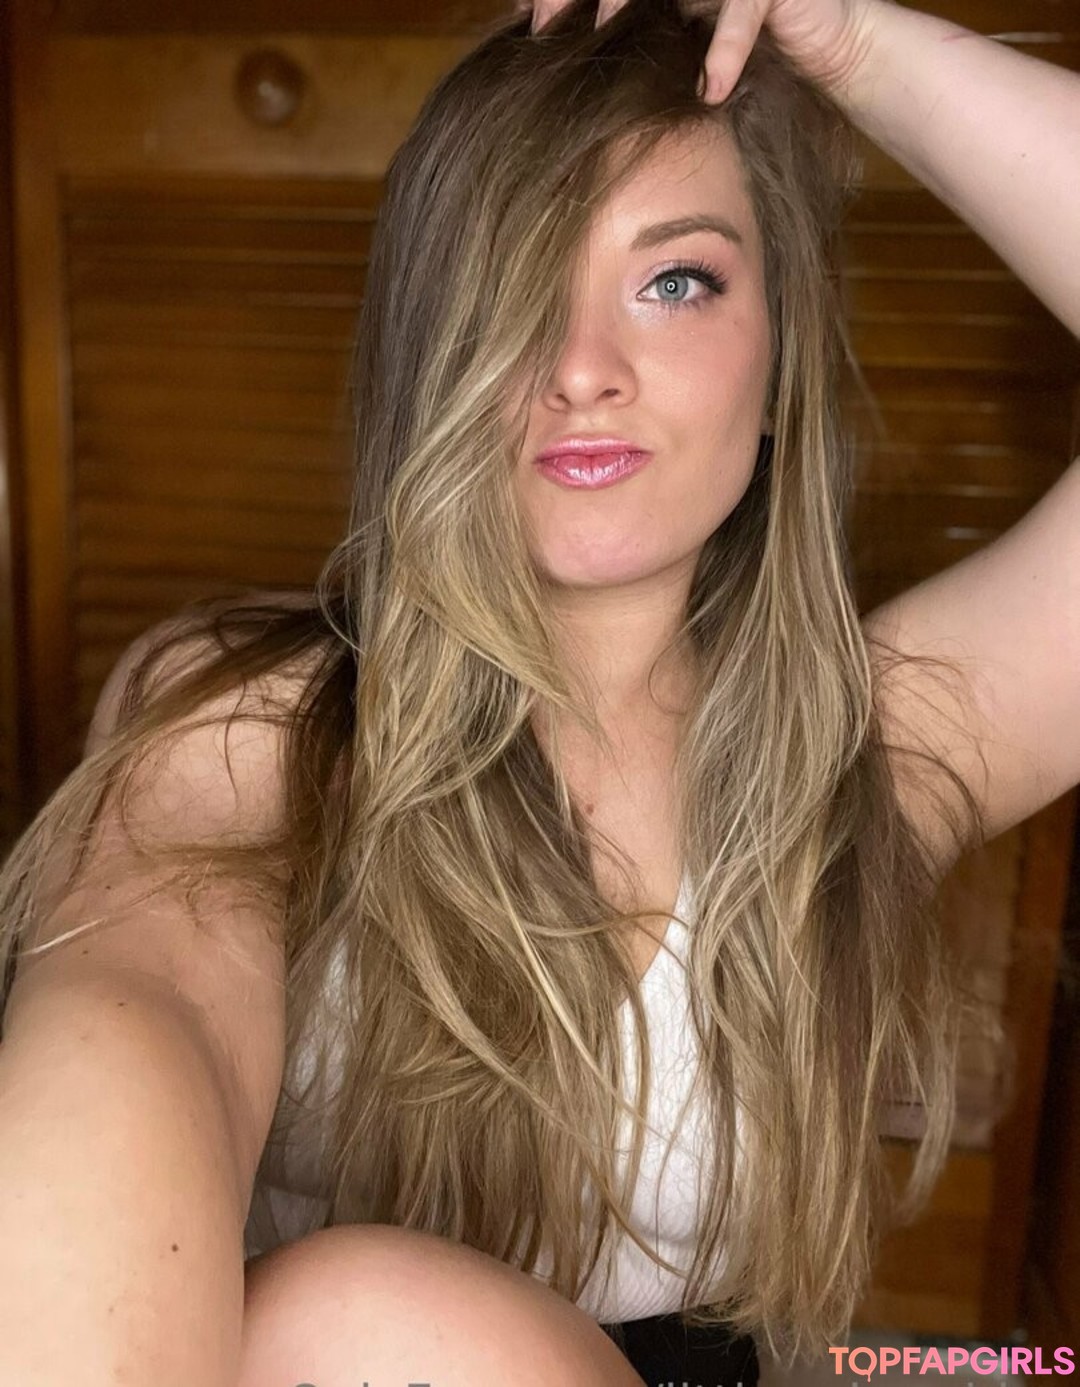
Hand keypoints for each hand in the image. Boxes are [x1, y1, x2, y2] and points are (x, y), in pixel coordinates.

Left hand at [523, 0, 880, 105]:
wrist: (822, 47)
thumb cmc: (737, 52)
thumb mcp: (675, 46)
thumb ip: (631, 41)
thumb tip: (560, 59)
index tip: (532, 24)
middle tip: (547, 27)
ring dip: (631, 3)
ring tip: (602, 37)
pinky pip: (743, 10)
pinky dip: (726, 51)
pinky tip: (711, 90)